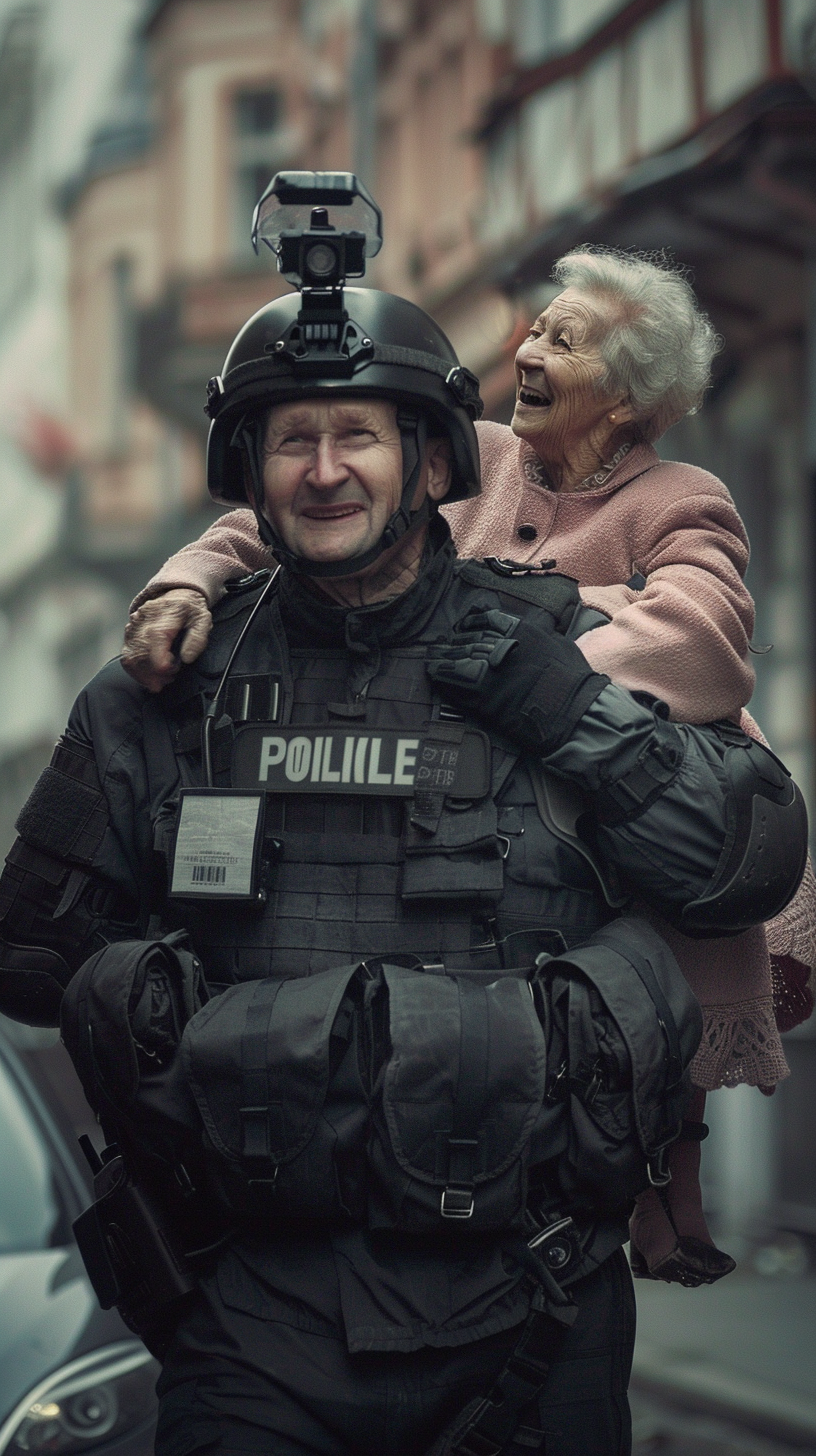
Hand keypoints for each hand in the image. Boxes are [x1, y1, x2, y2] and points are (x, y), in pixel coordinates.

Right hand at [122, 589, 211, 692]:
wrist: (175, 595)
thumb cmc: (189, 609)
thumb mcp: (203, 620)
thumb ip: (197, 639)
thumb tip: (187, 658)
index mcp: (165, 613)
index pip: (156, 637)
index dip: (160, 660)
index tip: (169, 671)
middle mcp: (145, 619)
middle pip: (141, 651)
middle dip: (155, 672)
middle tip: (170, 677)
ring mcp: (134, 626)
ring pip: (131, 656)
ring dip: (145, 675)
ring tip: (162, 679)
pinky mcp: (129, 633)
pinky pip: (126, 657)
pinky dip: (137, 671)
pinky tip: (150, 676)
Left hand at [426, 606, 608, 754]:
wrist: (575, 712)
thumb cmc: (572, 679)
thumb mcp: (558, 643)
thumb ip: (537, 633)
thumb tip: (529, 629)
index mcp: (520, 630)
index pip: (484, 618)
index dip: (469, 623)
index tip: (461, 628)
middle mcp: (501, 645)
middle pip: (466, 638)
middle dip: (452, 643)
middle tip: (440, 646)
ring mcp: (491, 670)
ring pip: (456, 658)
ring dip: (442, 658)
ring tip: (432, 660)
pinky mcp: (484, 696)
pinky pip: (455, 683)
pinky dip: (442, 678)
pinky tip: (434, 675)